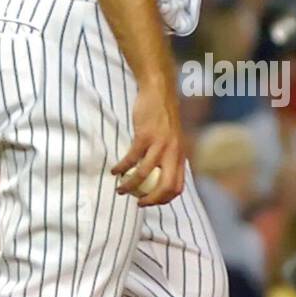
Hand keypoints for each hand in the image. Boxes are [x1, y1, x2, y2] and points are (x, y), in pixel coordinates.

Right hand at [113, 80, 184, 207]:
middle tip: (138, 203)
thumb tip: (160, 176)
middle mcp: (173, 153)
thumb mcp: (173, 139)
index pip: (177, 187)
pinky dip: (121, 168)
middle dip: (151, 200)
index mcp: (181, 156)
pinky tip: (114, 171)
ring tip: (120, 190)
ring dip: (130, 186)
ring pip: (144, 175)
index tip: (151, 202)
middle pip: (165, 187)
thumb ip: (170, 156)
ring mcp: (160, 145)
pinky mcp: (145, 136)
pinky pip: (131, 158)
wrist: (159, 92)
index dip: (164, 199)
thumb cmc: (164, 117)